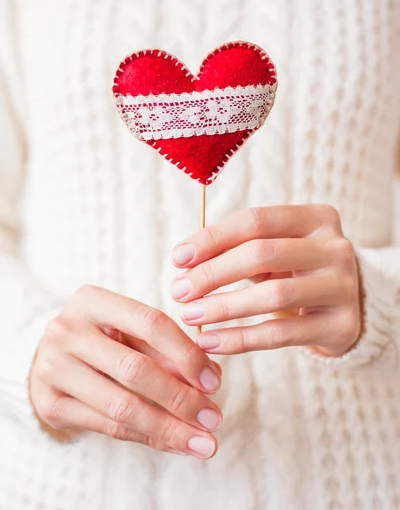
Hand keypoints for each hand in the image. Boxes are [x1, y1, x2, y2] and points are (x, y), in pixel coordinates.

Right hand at [30, 285, 222, 458]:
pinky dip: (148, 438)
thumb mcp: (130, 331)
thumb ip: (167, 349)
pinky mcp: (51, 404)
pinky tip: (175, 444)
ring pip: (122, 406)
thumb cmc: (101, 339)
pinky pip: (109, 427)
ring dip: (169, 428)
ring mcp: (54, 368)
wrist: (47, 359)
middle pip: (136, 369)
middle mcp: (66, 331)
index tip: (214, 381)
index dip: (187, 353)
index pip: (150, 323)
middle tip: (214, 419)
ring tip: (203, 442)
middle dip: (182, 398)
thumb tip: (210, 376)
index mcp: (92, 301)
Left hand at [171, 205, 361, 356]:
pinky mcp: (341, 325)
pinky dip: (241, 339)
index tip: (178, 258)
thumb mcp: (273, 253)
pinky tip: (211, 341)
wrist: (343, 311)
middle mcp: (336, 247)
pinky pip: (282, 334)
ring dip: (223, 306)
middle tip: (179, 291)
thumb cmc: (294, 273)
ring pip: (274, 295)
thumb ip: (235, 249)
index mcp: (316, 218)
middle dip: (213, 273)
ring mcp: (343, 286)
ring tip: (190, 315)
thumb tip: (183, 262)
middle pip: (263, 253)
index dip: (213, 238)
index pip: (256, 221)